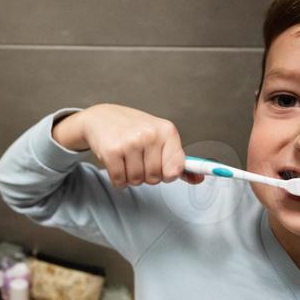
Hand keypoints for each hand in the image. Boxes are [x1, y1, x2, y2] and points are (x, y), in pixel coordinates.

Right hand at [51, 104, 204, 188]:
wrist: (101, 118)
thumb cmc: (133, 129)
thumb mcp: (160, 138)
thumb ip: (178, 160)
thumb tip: (199, 180)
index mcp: (167, 131)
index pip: (176, 169)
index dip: (167, 174)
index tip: (160, 167)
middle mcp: (150, 135)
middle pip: (155, 178)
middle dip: (146, 175)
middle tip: (138, 159)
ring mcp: (130, 142)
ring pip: (137, 181)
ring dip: (130, 177)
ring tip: (126, 159)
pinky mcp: (112, 151)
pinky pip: (120, 181)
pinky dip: (118, 179)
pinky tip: (116, 163)